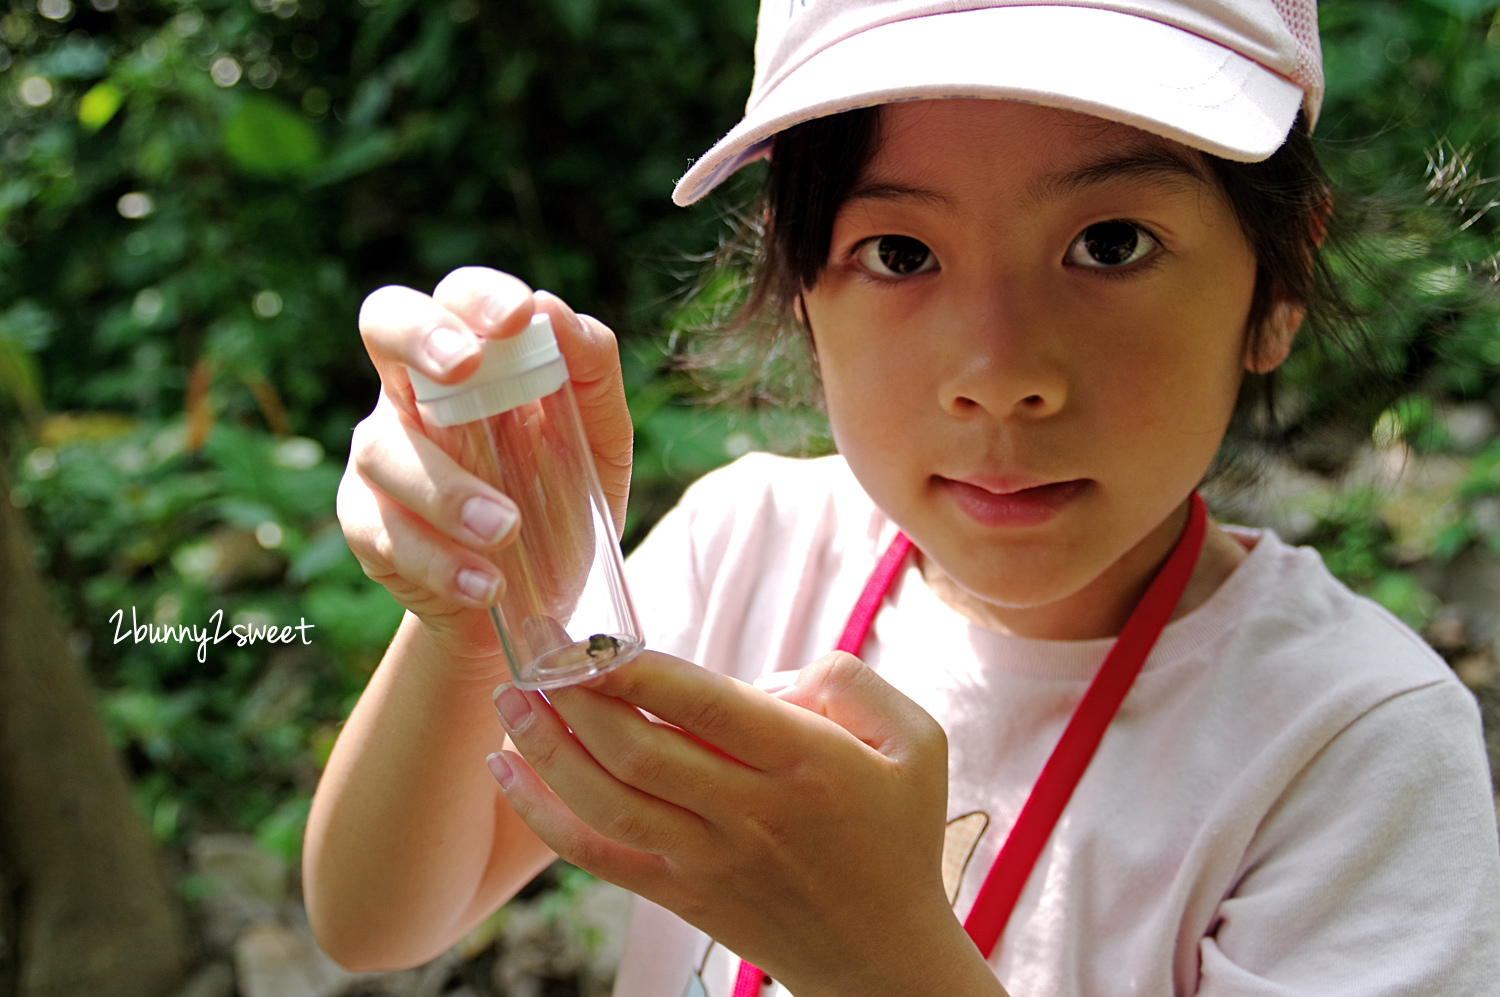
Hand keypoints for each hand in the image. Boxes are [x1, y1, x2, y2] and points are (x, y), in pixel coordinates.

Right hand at [338, 267, 631, 666]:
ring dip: (448, 490)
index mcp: (473, 360)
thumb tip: (556, 313)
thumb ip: (591, 373)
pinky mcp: (367, 527)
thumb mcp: (601, 439)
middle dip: (421, 336)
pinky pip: (385, 533)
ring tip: (506, 528)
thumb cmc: (564, 498)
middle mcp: (415, 394)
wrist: (538, 600)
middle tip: (466, 368)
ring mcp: (381, 458)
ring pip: (385, 450)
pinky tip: (484, 584)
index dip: (478, 296)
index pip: (457, 297)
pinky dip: (439, 561)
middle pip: (382, 324)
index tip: (518, 318)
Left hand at [488, 651, 974, 996]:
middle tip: (534, 645)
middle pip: (640, 752)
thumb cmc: (899, 834)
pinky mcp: (681, 896)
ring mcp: (708, 860)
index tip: (596, 635)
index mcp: (805, 763)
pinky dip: (544, 816)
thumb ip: (849, 682)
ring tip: (508, 697)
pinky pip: (599, 856)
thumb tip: (769, 675)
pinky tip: (506, 771)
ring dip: (547, 747)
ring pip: (609, 802)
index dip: (641, 670)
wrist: (882, 956)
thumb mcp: (916, 741)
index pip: (707, 707)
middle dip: (575, 695)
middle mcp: (749, 813)